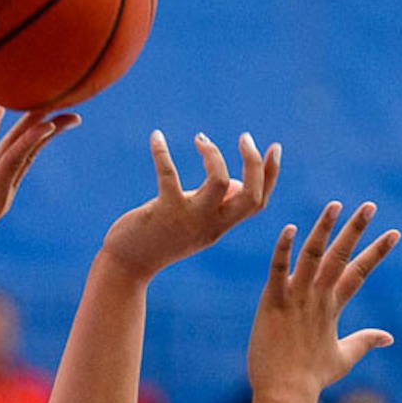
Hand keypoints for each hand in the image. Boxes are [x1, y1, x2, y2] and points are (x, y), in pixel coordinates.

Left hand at [101, 128, 280, 280]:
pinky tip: (156, 136)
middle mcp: (211, 225)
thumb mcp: (195, 224)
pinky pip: (169, 176)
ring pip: (220, 183)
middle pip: (251, 196)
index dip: (270, 175)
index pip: (257, 202)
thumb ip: (216, 205)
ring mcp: (189, 220)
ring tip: (200, 139)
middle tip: (245, 137)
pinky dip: (162, 152)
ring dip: (214, 155)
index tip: (273, 148)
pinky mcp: (164, 212)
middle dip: (254, 163)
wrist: (128, 266)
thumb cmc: (159, 239)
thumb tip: (236, 184)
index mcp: (220, 226)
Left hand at [248, 201, 400, 399]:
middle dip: (356, 230)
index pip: (359, 272)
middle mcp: (317, 299)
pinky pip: (278, 271)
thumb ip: (365, 341)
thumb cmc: (311, 378)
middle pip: (341, 258)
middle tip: (370, 206)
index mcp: (332, 308)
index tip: (394, 233)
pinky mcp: (272, 302)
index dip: (377, 252)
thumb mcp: (343, 358)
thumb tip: (389, 336)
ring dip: (324, 230)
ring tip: (336, 206)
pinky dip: (283, 250)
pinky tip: (289, 229)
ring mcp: (295, 299)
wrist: (285, 393)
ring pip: (312, 257)